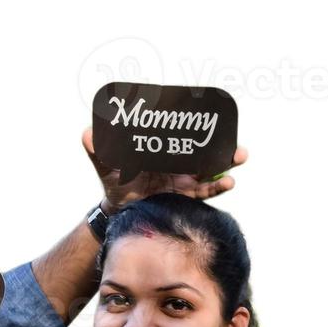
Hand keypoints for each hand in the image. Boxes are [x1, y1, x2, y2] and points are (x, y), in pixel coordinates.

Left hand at [81, 126, 247, 209]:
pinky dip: (218, 188)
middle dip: (222, 145)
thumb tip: (87, 134)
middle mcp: (177, 164)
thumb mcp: (107, 168)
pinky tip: (229, 183)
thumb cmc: (115, 184)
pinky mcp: (185, 198)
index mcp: (163, 152)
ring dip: (226, 164)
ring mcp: (184, 181)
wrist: (118, 211)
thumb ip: (99, 153)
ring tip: (240, 156)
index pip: (183, 136)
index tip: (214, 115)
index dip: (199, 126)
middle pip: (204, 151)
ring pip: (210, 171)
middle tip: (234, 139)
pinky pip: (205, 193)